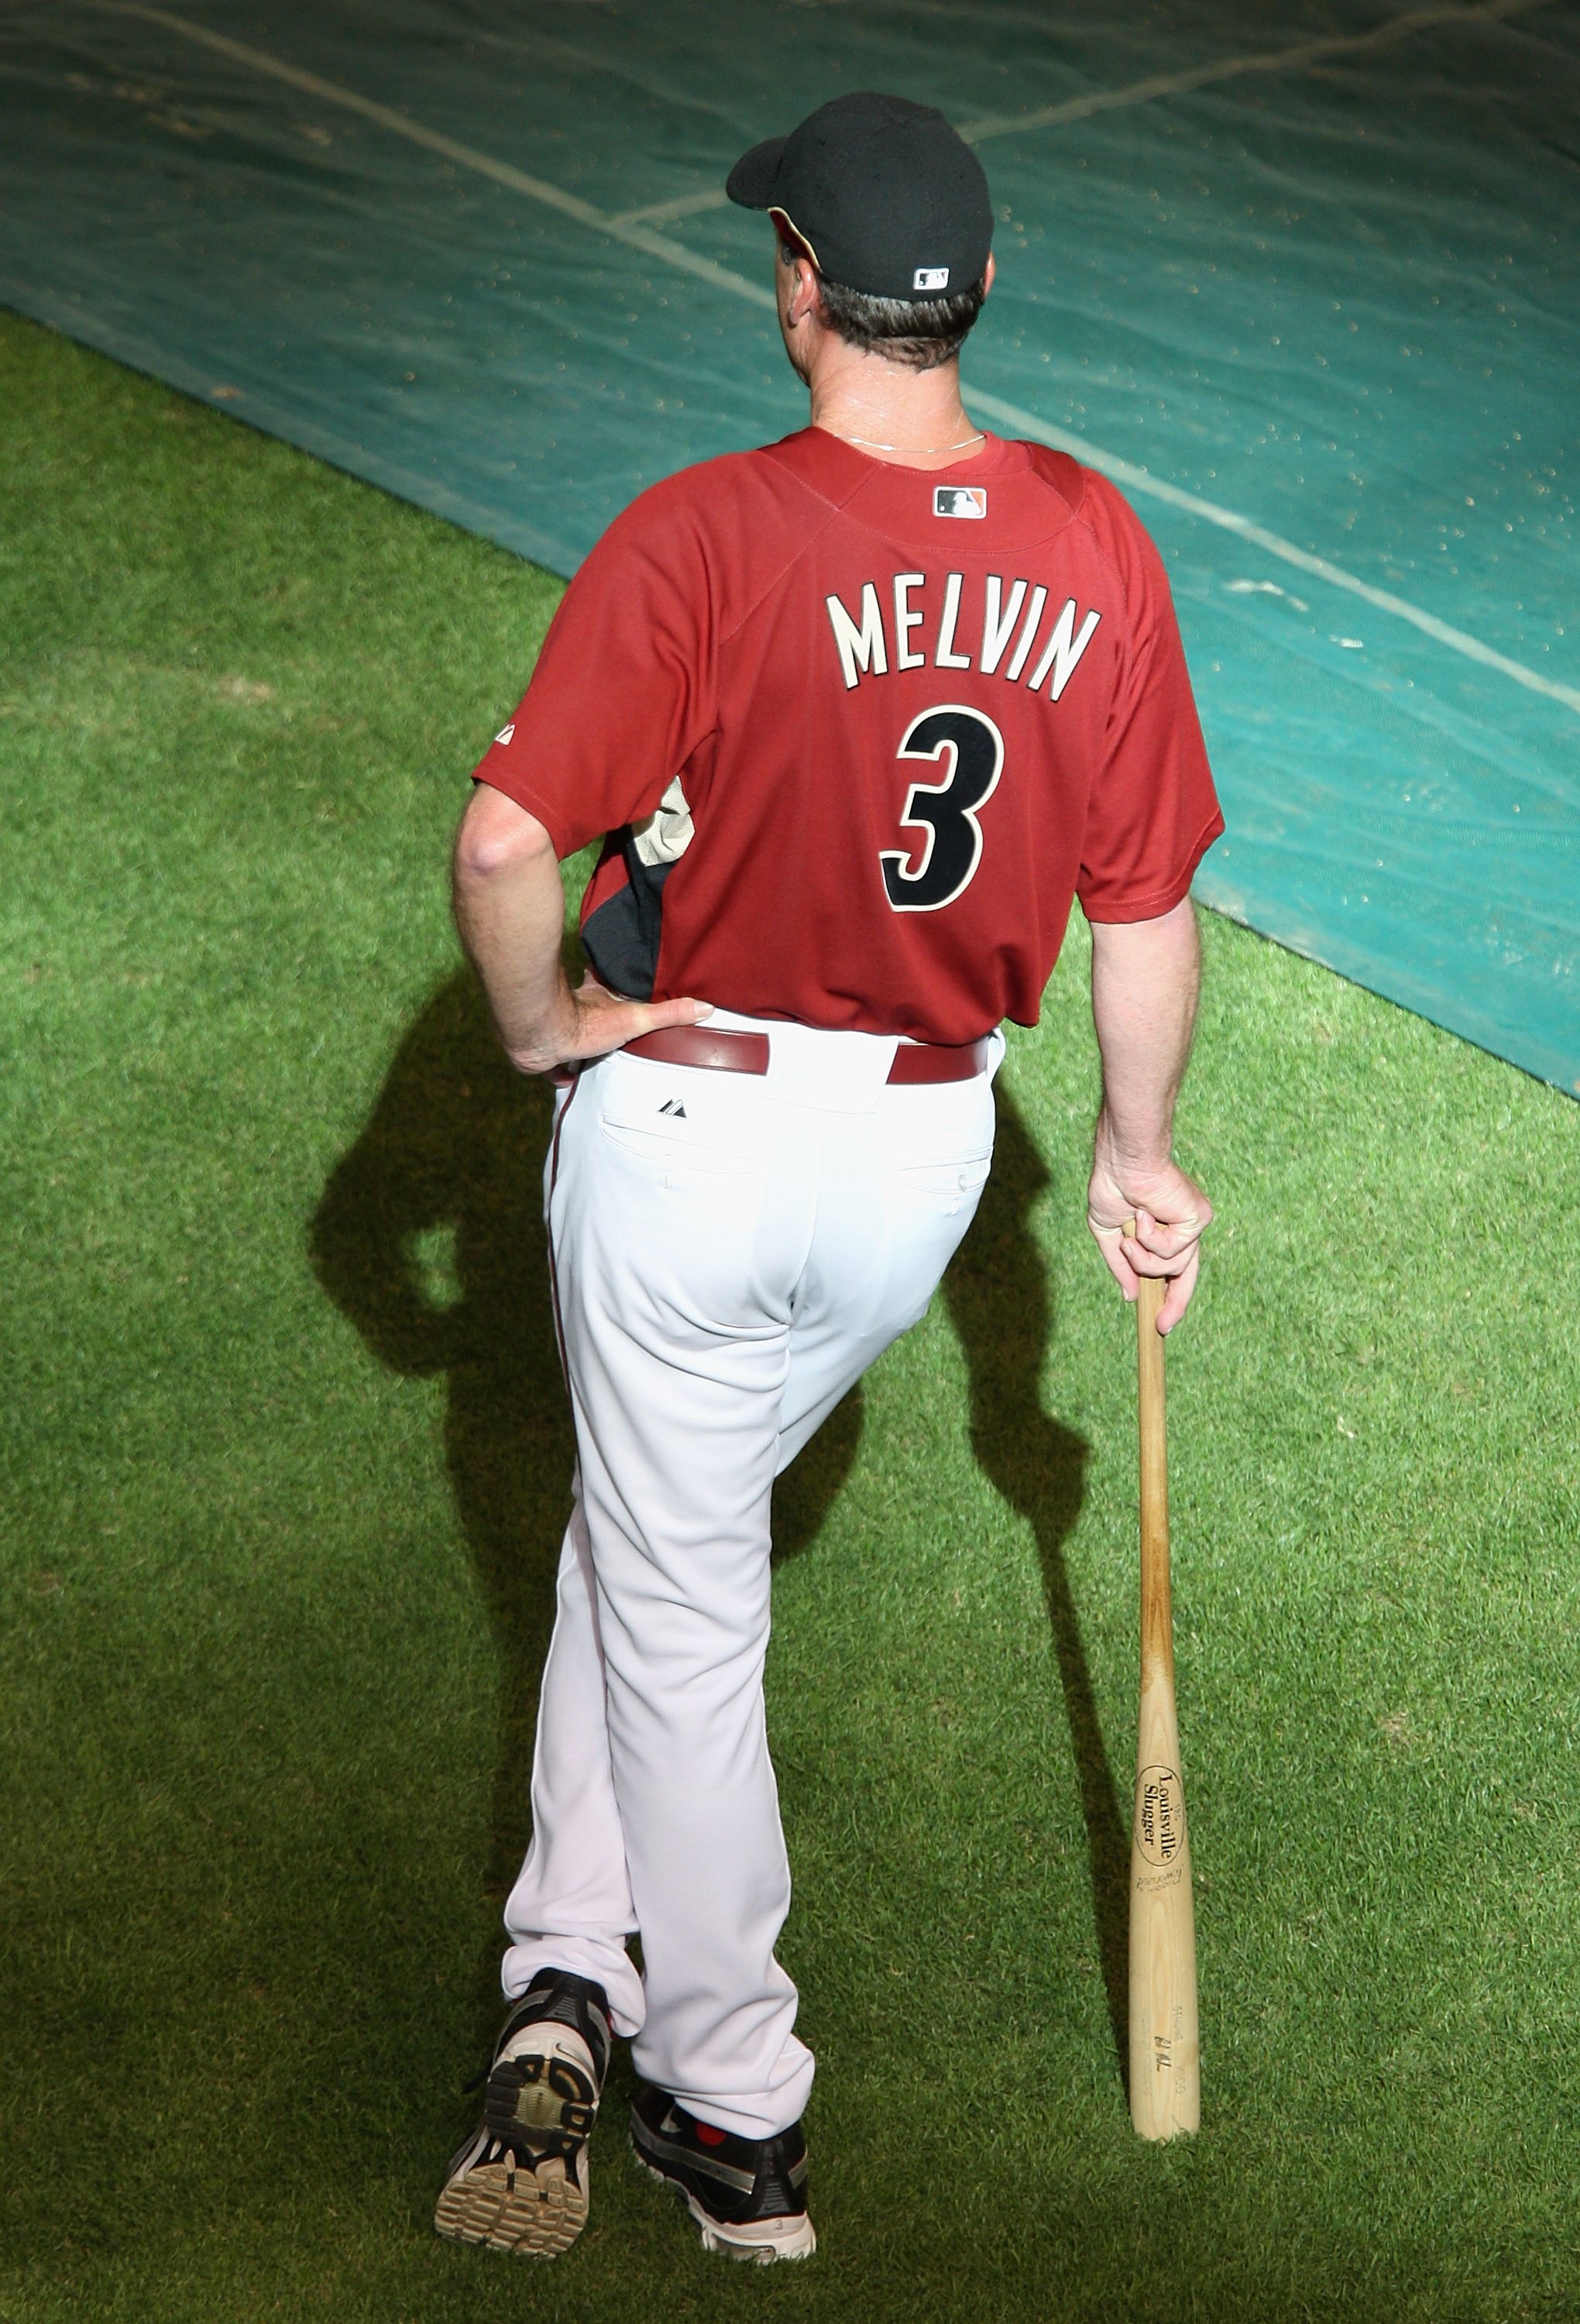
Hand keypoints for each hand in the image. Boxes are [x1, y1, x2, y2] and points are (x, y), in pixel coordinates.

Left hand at [507, 973, 712, 1075]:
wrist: (541, 1034)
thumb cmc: (585, 1021)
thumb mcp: (635, 1018)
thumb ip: (668, 1013)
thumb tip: (704, 1007)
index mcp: (593, 995)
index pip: (599, 980)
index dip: (604, 982)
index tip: (614, 986)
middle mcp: (571, 1009)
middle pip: (584, 1010)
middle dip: (594, 1019)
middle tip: (609, 1031)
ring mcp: (555, 1032)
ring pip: (566, 1035)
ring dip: (575, 1046)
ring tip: (592, 1059)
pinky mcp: (543, 1055)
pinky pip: (552, 1065)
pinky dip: (559, 1074)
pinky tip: (567, 1081)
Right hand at [1086, 1114, 1211, 1334]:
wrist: (1122, 1162)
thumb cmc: (1113, 1187)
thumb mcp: (1109, 1234)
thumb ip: (1120, 1265)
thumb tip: (1129, 1296)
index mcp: (1163, 1233)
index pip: (1172, 1271)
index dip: (1168, 1298)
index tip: (1159, 1322)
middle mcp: (1182, 1230)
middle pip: (1186, 1277)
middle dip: (1175, 1304)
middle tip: (1162, 1325)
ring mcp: (1192, 1225)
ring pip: (1172, 1267)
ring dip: (1143, 1258)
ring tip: (1129, 1235)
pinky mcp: (1198, 1217)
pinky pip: (1174, 1250)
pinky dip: (1151, 1239)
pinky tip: (1143, 1216)